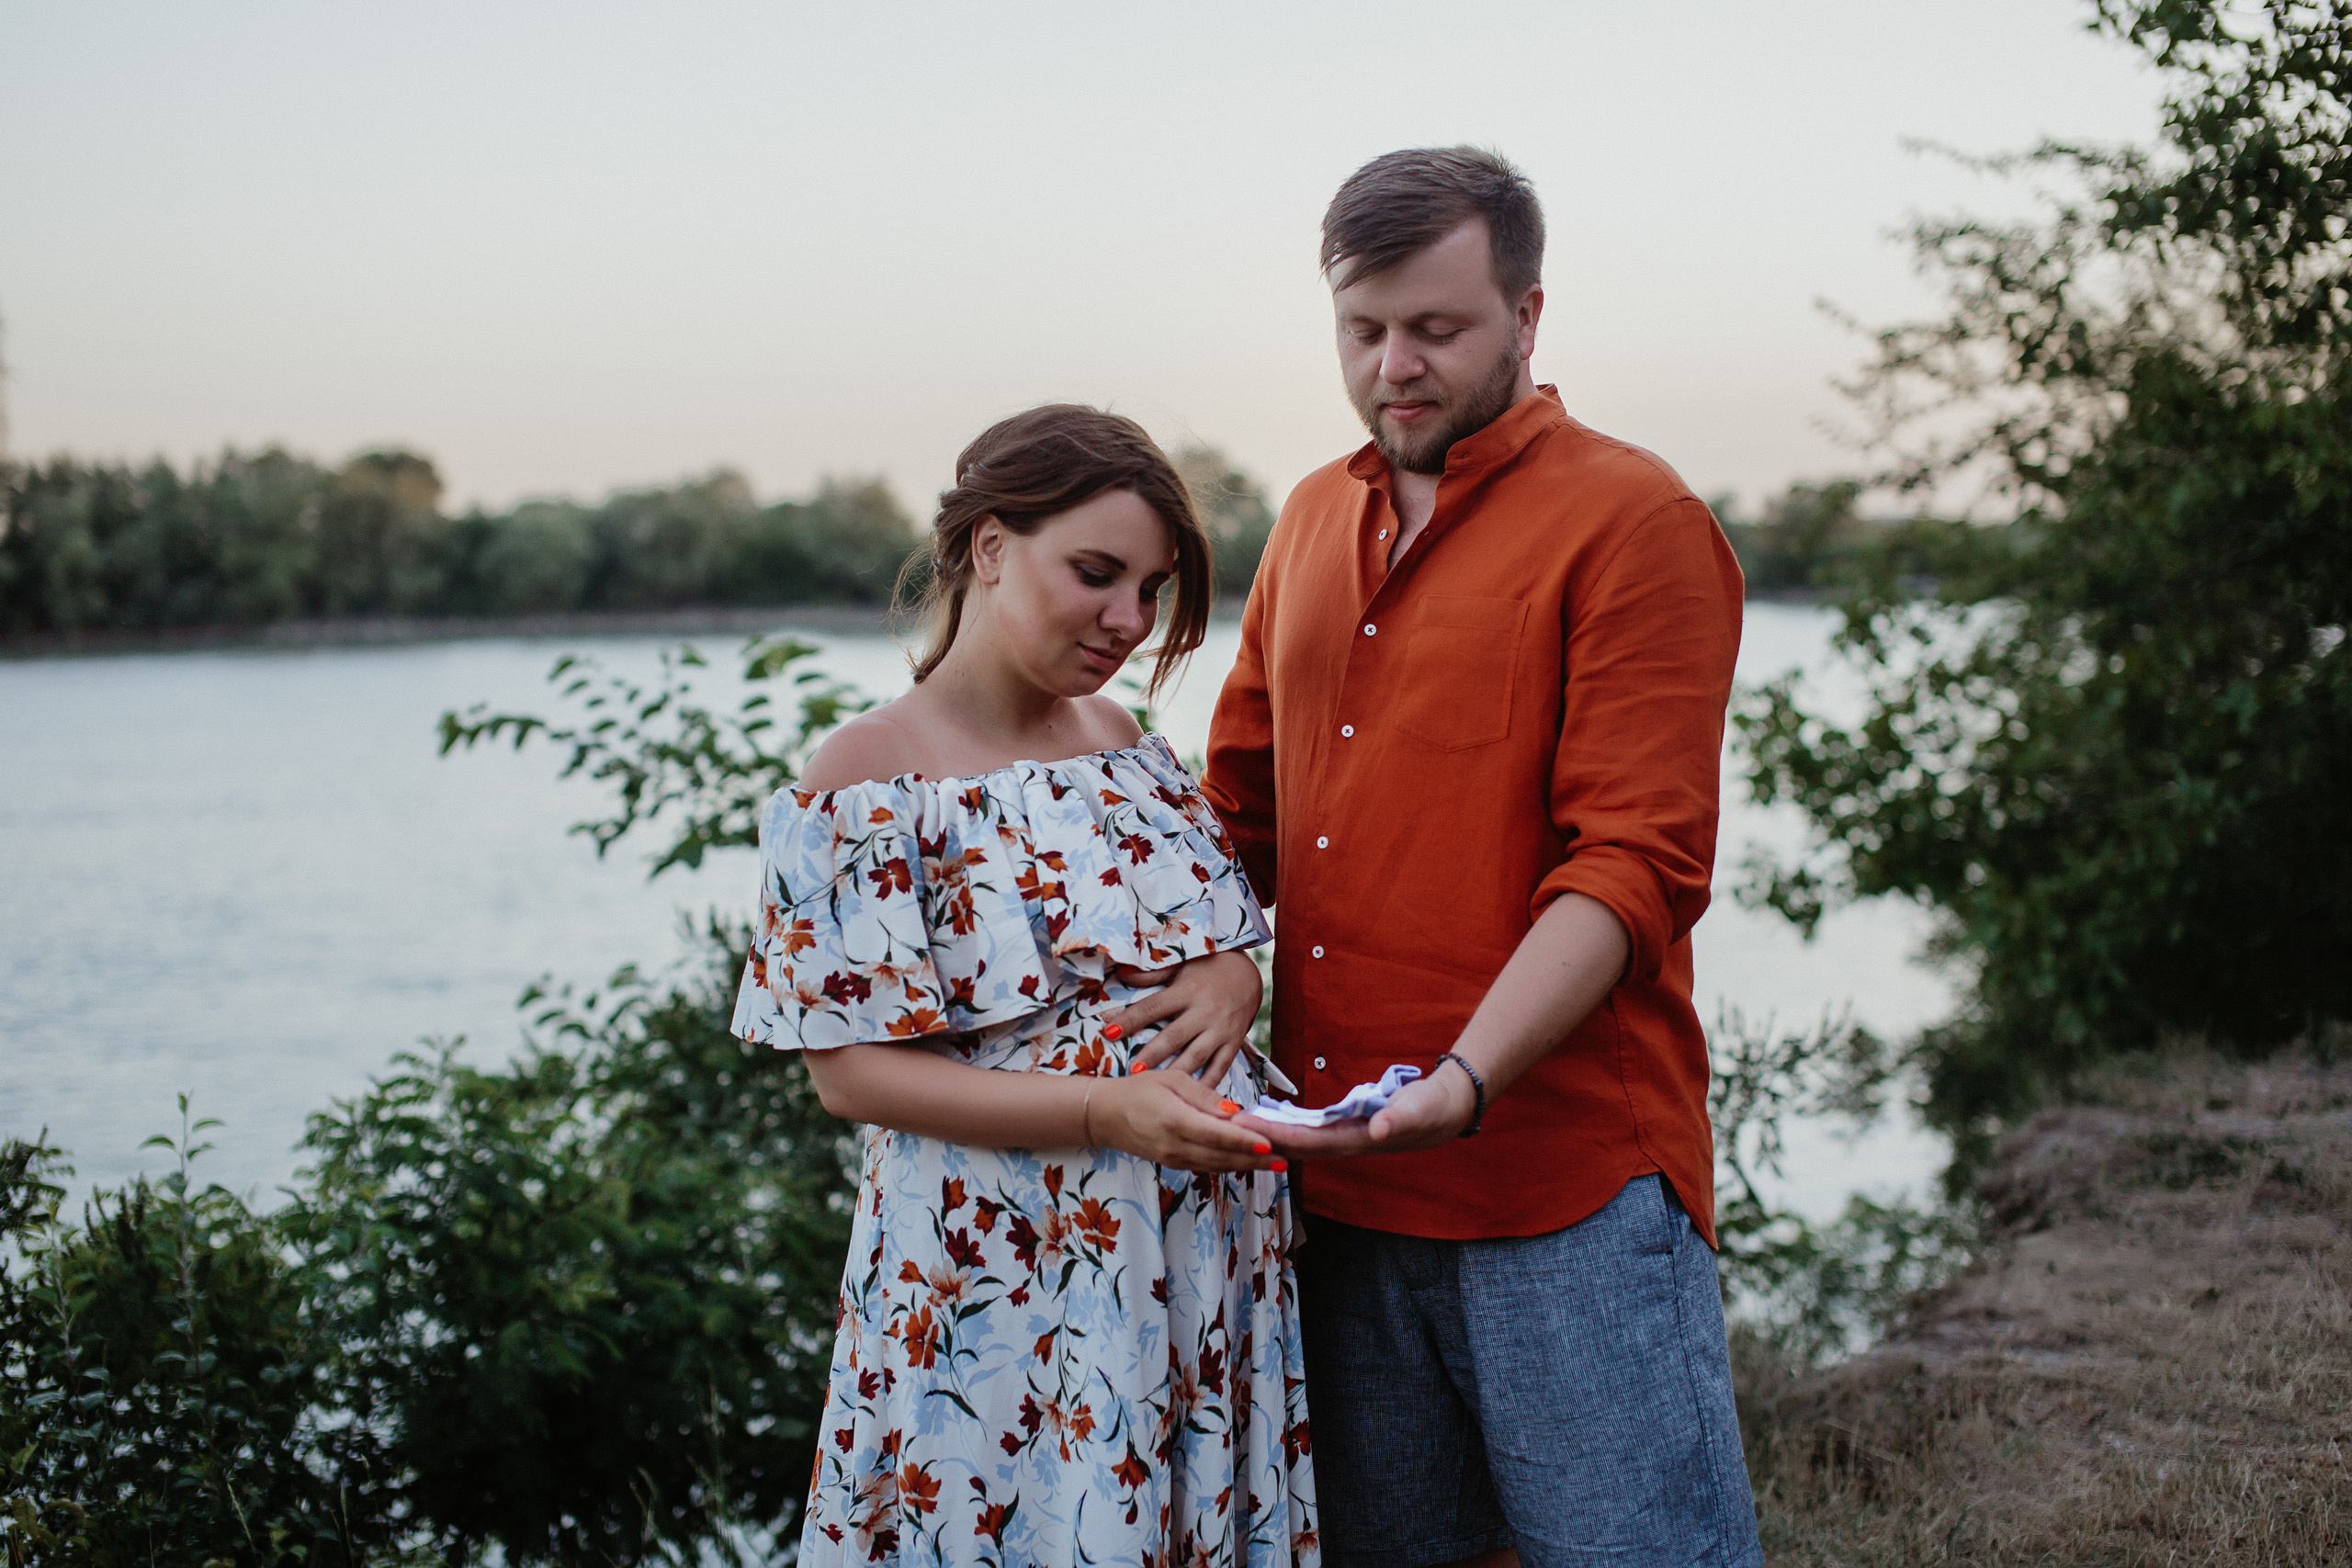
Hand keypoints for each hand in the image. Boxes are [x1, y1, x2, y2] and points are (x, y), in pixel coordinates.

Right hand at [1095, 1069, 1283, 1172]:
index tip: (1269, 1143)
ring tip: (1276, 1164)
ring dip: (1247, 1166)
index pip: (1217, 1134)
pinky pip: (1207, 1167)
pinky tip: (1248, 1162)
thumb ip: (1203, 1096)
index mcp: (1175, 1120)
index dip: (1244, 1140)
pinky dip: (1230, 1165)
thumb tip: (1233, 1110)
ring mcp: (1174, 1159)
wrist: (1105, 1116)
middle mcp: (1176, 1145)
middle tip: (1285, 1160)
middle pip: (1222, 1156)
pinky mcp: (1174, 1164)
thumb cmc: (1139, 1090)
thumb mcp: (1171, 1080)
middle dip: (1255, 1159)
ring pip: (1217, 1165)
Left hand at [1104, 950, 1263, 1081]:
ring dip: (1176, 1072)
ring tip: (1158, 1087)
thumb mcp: (1181, 964)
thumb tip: (1122, 973)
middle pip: (1174, 1036)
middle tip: (1132, 1070)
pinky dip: (1207, 1084)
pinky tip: (1191, 1099)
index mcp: (1187, 990)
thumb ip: (1152, 974)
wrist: (1249, 975)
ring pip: (1196, 1055)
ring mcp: (1221, 1030)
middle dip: (1153, 1054)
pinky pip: (1220, 1067)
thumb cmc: (1207, 969)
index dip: (1131, 1019)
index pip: (1153, 1006)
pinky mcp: (1233, 1044)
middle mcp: (1205, 1011)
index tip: (1108, 1032)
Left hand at [1239, 1061, 1477, 1158]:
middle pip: (1291, 1144)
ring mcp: (1343, 1138)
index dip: (1273, 1135)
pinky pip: (1306, 1130)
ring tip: (1230, 1123)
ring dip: (1265, 1132)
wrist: (1448, 1109)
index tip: (1242, 1128)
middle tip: (1218, 1125)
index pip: (1305, 1141)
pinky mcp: (1344, 1128)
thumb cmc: (1433, 1107)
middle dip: (1256, 1137)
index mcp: (1355, 1141)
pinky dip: (1282, 1125)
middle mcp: (1343, 1144)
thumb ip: (1397, 1119)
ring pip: (1295, 1139)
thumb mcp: (1419, 1109)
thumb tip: (1377, 1131)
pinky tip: (1264, 1118)